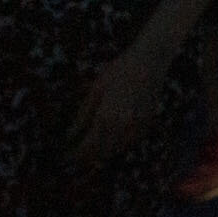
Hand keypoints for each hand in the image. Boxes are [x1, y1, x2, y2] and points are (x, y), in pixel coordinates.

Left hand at [69, 45, 167, 163]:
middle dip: (88, 156)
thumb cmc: (120, 70)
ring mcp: (137, 126)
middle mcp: (123, 126)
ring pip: (117, 150)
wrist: (151, 60)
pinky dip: (119, 145)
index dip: (76, 154)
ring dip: (103, 152)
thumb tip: (71, 134)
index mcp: (106, 116)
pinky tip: (111, 139)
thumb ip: (83, 114)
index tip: (67, 156)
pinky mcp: (147, 123)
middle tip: (77, 155)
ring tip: (92, 149)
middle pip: (102, 152)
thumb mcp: (97, 88)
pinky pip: (130, 142)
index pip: (88, 146)